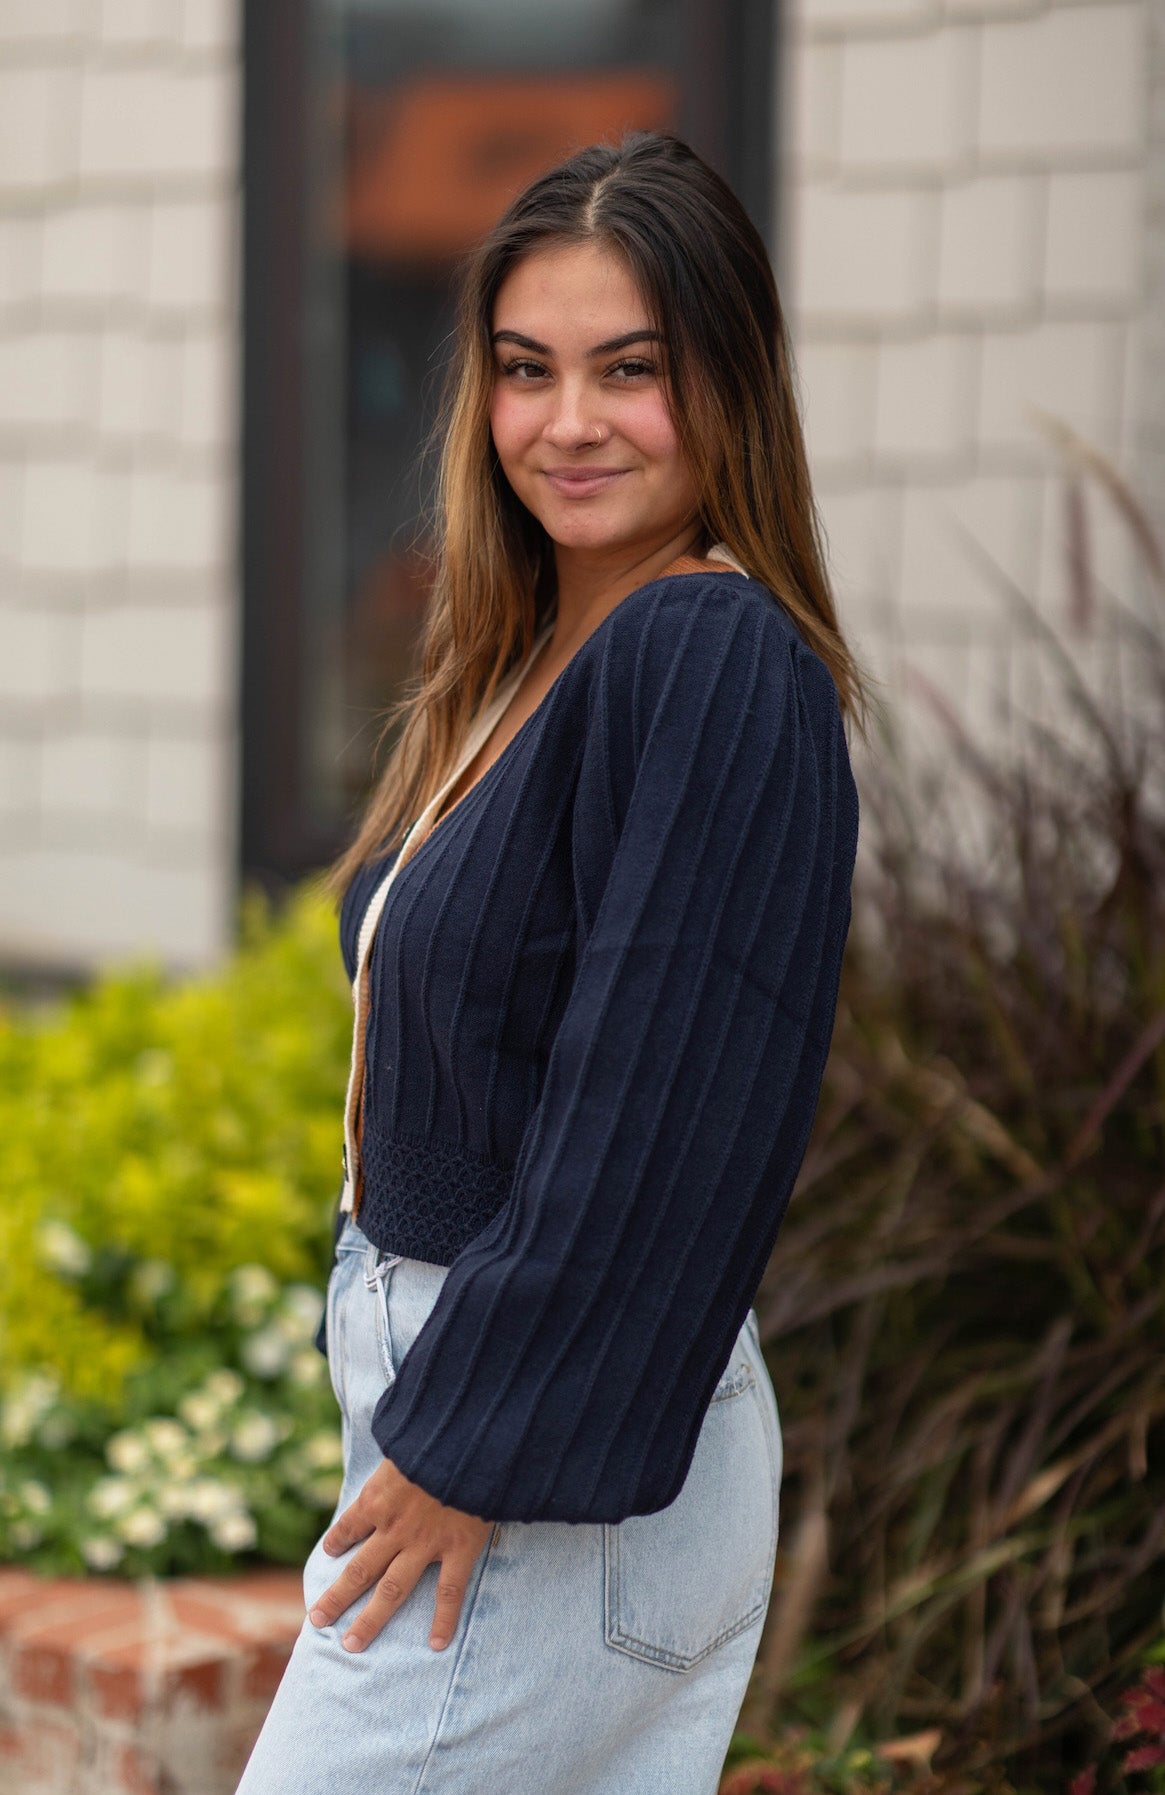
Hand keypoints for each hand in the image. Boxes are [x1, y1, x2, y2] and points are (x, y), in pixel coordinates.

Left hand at [308, 1457, 493, 1652]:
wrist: (469, 1441)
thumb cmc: (435, 1434)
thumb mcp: (400, 1440)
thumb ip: (392, 1454)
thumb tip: (392, 1439)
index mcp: (377, 1499)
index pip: (349, 1526)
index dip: (337, 1541)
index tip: (330, 1552)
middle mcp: (394, 1528)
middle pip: (359, 1571)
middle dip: (336, 1597)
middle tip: (317, 1621)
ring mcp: (425, 1543)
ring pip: (391, 1590)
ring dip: (370, 1619)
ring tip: (351, 1645)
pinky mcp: (458, 1549)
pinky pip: (448, 1592)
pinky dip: (444, 1620)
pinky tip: (437, 1644)